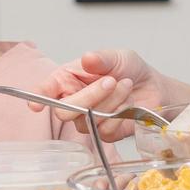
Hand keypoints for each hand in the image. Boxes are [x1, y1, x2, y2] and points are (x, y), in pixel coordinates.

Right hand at [34, 50, 164, 140]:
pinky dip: (120, 114)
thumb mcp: (118, 56)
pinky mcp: (104, 133)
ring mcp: (87, 119)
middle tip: (110, 81)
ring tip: (126, 85)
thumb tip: (88, 59)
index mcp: (68, 79)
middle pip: (64, 111)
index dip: (38, 98)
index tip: (35, 106)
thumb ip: (102, 58)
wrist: (154, 87)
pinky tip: (129, 103)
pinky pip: (104, 130)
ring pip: (86, 120)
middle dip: (89, 96)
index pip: (46, 90)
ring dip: (110, 102)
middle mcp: (73, 100)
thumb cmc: (129, 69)